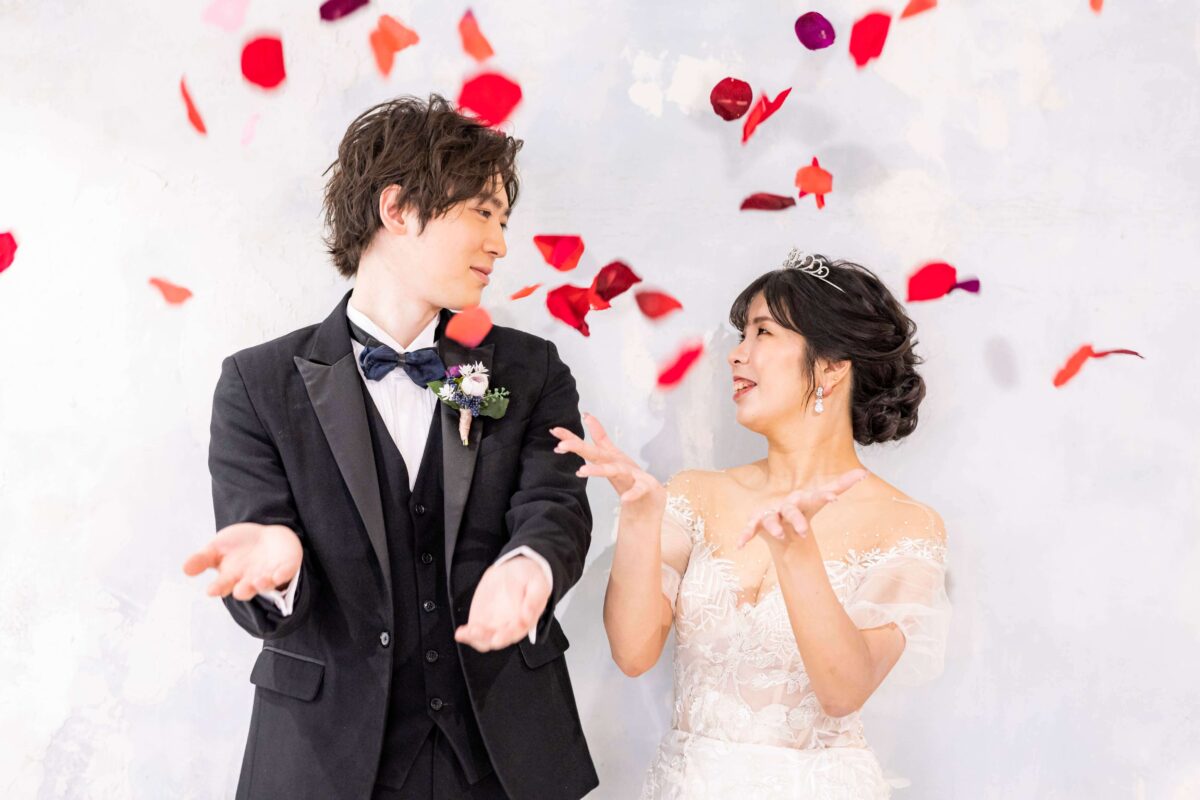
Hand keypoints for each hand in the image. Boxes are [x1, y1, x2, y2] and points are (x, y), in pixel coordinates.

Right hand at [182, 522, 302, 601]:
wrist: (265, 535)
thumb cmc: (238, 545)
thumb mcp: (216, 547)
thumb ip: (202, 559)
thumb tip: (184, 569)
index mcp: (231, 577)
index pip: (223, 586)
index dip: (218, 588)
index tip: (211, 590)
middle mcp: (250, 580)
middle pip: (246, 589)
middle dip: (243, 590)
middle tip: (239, 590)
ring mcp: (269, 575)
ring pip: (266, 584)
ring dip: (262, 584)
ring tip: (258, 581)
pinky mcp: (286, 567)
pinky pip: (285, 573)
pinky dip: (282, 575)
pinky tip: (278, 575)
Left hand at [454, 556, 549, 651]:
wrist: (516, 569)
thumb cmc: (530, 578)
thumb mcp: (538, 584)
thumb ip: (535, 599)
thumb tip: (528, 614)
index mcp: (525, 620)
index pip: (516, 632)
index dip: (507, 636)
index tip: (498, 638)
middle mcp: (510, 626)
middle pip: (498, 639)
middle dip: (486, 638)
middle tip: (476, 632)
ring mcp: (495, 624)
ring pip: (484, 639)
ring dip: (474, 638)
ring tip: (466, 632)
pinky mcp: (483, 620)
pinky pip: (474, 632)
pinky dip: (466, 634)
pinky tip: (460, 633)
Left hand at [550, 413, 665, 518]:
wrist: (651, 496)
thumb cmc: (629, 474)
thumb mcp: (612, 455)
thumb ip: (599, 436)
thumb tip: (586, 415)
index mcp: (608, 458)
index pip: (586, 446)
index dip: (570, 438)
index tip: (554, 431)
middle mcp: (617, 463)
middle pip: (596, 454)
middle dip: (579, 447)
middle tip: (561, 444)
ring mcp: (631, 475)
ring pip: (615, 471)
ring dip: (600, 470)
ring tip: (583, 471)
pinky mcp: (644, 487)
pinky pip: (638, 490)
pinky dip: (633, 493)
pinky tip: (625, 498)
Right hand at [736, 469, 868, 551]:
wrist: (779, 517)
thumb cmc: (801, 507)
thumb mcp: (820, 497)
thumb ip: (841, 485)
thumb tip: (865, 472)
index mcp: (801, 499)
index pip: (814, 498)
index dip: (824, 497)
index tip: (835, 499)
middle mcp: (785, 505)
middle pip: (792, 511)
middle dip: (796, 520)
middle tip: (803, 531)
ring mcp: (770, 514)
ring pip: (771, 520)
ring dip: (773, 526)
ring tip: (778, 534)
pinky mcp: (757, 523)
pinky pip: (750, 529)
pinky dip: (745, 536)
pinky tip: (740, 545)